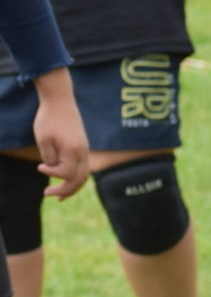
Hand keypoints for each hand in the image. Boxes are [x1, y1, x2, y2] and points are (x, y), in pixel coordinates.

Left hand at [30, 83, 89, 200]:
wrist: (60, 100)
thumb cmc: (49, 118)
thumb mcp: (43, 139)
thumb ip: (49, 158)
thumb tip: (52, 168)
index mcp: (73, 150)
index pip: (66, 174)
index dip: (52, 174)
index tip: (39, 167)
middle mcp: (83, 152)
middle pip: (79, 180)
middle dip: (65, 190)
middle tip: (48, 194)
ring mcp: (85, 150)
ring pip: (84, 176)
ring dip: (72, 187)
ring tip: (59, 196)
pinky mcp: (83, 147)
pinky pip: (83, 168)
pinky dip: (75, 178)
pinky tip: (64, 180)